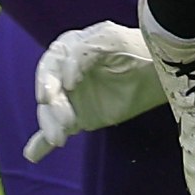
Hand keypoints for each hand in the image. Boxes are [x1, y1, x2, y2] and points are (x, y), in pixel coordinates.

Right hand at [25, 21, 163, 157]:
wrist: (162, 72)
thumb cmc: (137, 48)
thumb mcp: (112, 39)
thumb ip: (85, 52)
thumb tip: (67, 81)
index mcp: (70, 50)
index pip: (51, 65)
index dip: (53, 76)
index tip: (71, 85)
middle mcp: (65, 74)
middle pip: (49, 92)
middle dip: (54, 108)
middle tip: (69, 122)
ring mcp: (72, 97)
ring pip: (51, 113)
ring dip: (50, 126)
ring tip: (59, 139)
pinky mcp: (79, 117)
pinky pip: (55, 130)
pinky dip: (42, 143)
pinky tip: (32, 155)